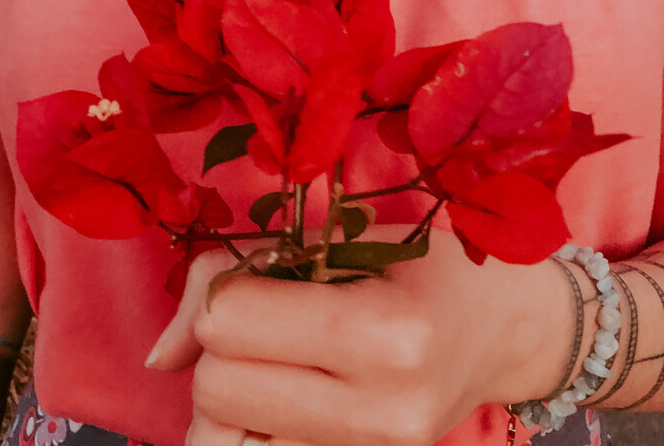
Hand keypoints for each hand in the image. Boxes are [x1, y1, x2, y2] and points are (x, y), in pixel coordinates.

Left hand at [146, 226, 569, 445]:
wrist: (505, 330)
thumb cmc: (430, 267)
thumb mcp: (349, 239)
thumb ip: (246, 274)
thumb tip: (158, 356)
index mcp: (385, 332)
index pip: (229, 323)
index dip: (224, 291)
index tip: (256, 278)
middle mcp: (381, 411)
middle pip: (217, 390)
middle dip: (221, 348)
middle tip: (270, 321)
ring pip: (223, 442)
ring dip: (228, 398)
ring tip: (274, 365)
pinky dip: (250, 429)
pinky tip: (284, 398)